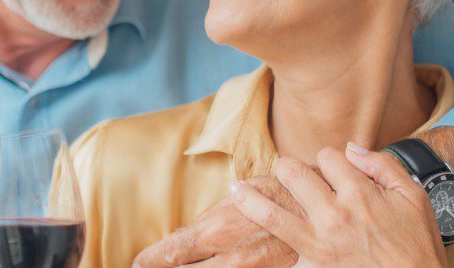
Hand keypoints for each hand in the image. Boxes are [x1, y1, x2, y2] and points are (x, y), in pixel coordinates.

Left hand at [132, 176, 299, 266]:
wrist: (317, 207)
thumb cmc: (274, 193)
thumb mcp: (233, 199)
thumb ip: (206, 222)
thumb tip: (182, 239)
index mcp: (215, 231)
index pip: (170, 253)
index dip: (148, 261)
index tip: (136, 264)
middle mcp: (228, 257)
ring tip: (178, 267)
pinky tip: (213, 266)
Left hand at [228, 143, 445, 267]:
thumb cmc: (418, 246)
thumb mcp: (415, 198)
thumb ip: (383, 166)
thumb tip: (352, 148)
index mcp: (359, 193)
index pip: (327, 157)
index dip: (330, 159)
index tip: (332, 169)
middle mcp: (334, 215)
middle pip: (292, 174)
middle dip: (287, 168)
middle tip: (285, 172)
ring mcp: (319, 243)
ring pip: (270, 212)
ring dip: (249, 198)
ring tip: (236, 190)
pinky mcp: (312, 265)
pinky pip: (279, 253)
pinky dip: (260, 244)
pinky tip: (244, 235)